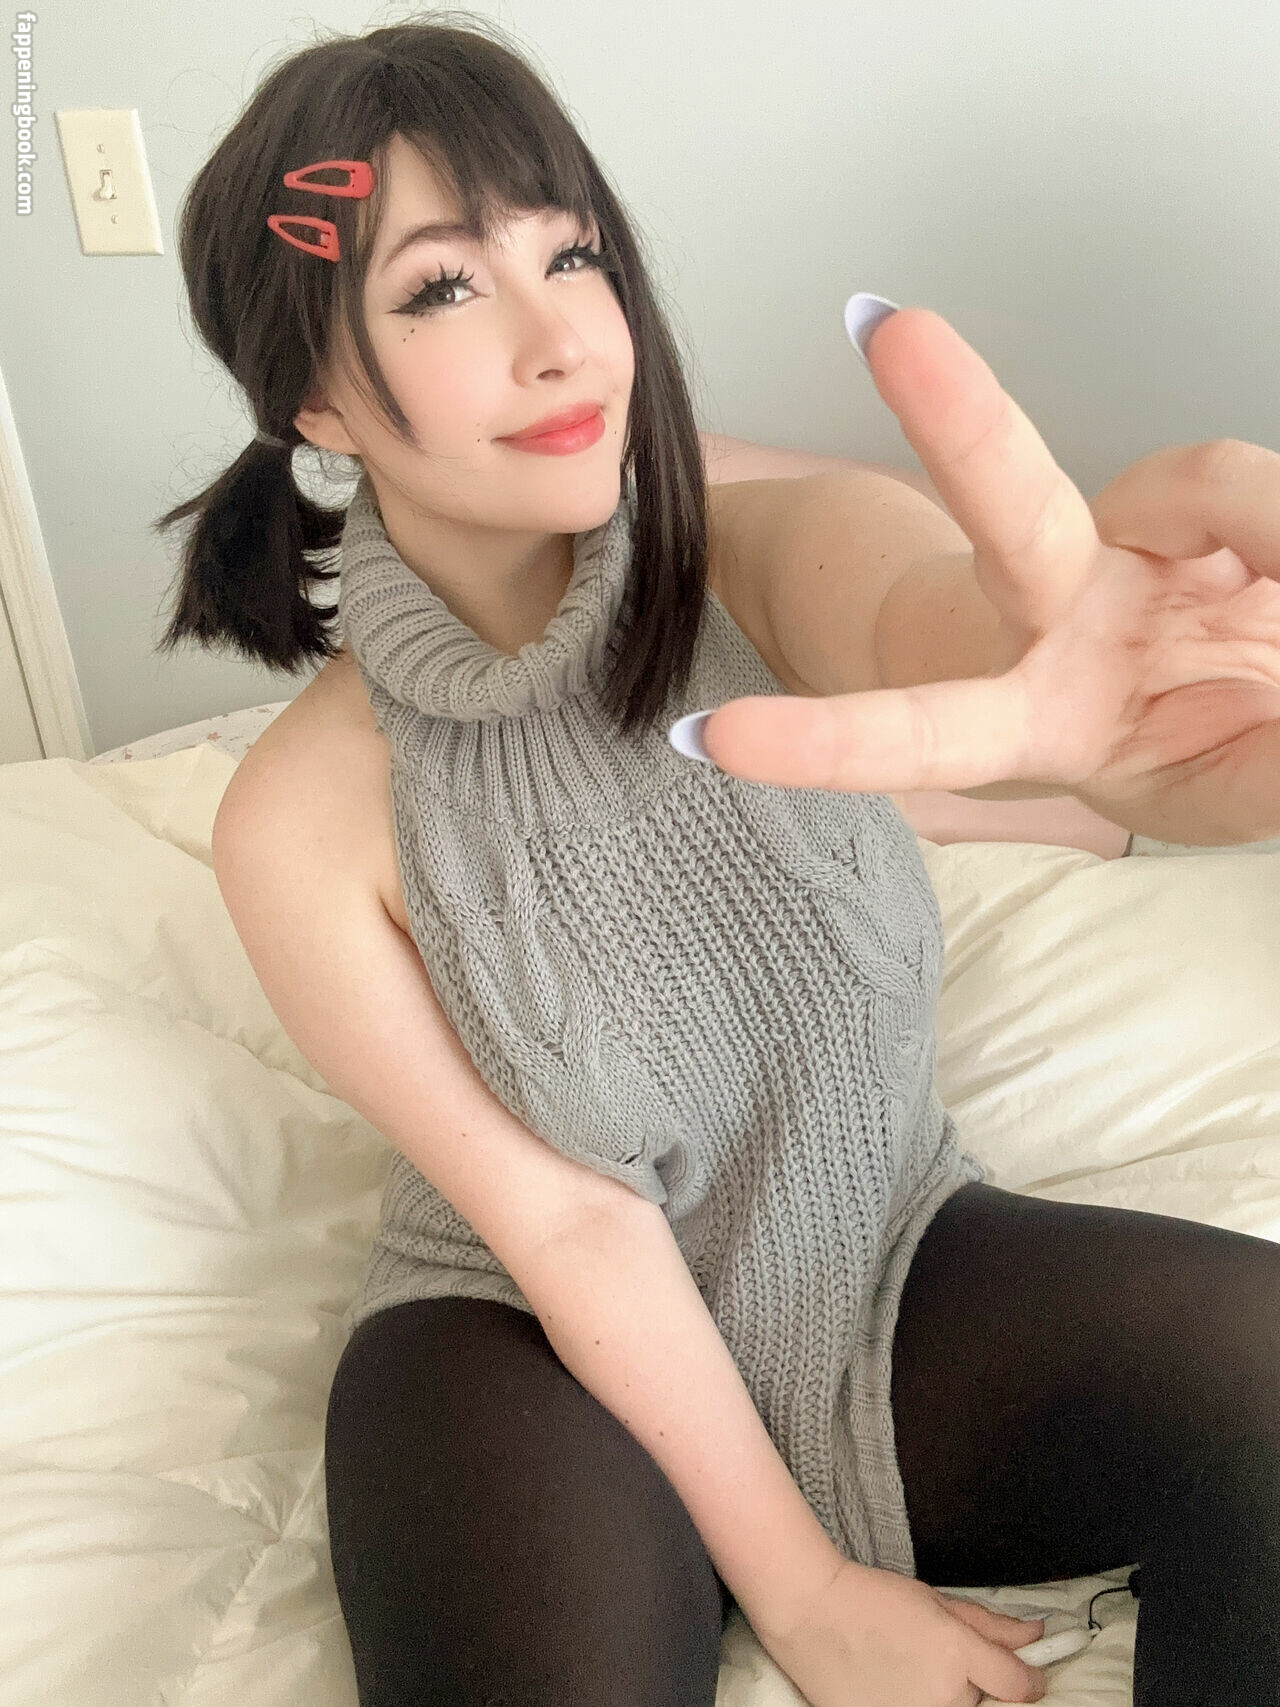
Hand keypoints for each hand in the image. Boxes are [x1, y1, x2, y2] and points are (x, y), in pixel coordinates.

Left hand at [691, 308, 1279, 846]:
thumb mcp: (1215, 788)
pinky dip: (1273, 524)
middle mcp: (1058, 619)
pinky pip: (1244, 485)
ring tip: (1273, 587)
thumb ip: (1256, 781)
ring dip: (1275, 527)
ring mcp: (1121, 547)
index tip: (710, 739)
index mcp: (1029, 719)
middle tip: (894, 333)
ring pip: (1206, 482)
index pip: (922, 732)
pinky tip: (1267, 569)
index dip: (826, 742)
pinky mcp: (1189, 499)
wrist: (1234, 682)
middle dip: (961, 423)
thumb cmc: (1188, 738)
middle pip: (1012, 510)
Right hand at [760, 1557, 1046, 1706]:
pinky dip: (914, 1703)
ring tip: (910, 1670)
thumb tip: (1035, 1635)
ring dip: (944, 1696)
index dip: (1028, 1677)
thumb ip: (991, 1626)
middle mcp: (944, 1697)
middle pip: (984, 1704)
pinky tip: (893, 1685)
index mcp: (958, 1656)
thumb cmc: (871, 1599)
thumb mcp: (936, 1602)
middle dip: (973, 1684)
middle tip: (938, 1658)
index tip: (1024, 1672)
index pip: (1020, 1686)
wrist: (811, 1614)